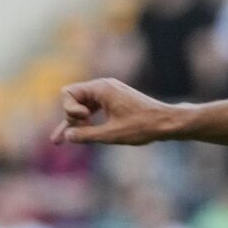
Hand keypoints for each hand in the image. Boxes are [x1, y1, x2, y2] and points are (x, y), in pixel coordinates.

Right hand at [51, 78, 177, 145]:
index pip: (68, 93)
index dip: (69, 109)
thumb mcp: (112, 134)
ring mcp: (109, 93)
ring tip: (58, 141)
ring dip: (75, 121)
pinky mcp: (114, 100)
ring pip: (82, 104)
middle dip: (70, 116)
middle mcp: (104, 86)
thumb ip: (87, 135)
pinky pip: (93, 108)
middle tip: (78, 133)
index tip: (84, 118)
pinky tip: (77, 134)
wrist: (168, 122)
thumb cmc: (143, 126)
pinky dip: (86, 120)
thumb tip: (67, 136)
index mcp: (102, 88)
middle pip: (73, 98)